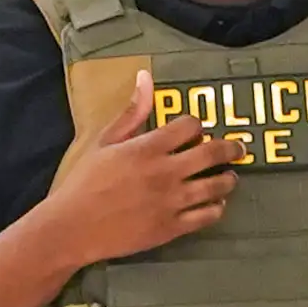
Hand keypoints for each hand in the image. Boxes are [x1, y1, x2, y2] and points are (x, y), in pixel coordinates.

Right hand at [36, 68, 240, 266]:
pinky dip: (216, 207)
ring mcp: (172, 201)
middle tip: (237, 149)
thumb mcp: (102, 143)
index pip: (190, 126)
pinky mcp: (172, 227)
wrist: (71, 228)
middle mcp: (165, 172)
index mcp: (147, 148)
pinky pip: (208, 215)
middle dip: (231, 149)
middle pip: (214, 153)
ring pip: (217, 185)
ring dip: (227, 179)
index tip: (195, 132)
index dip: (196, 126)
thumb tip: (145, 78)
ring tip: (227, 178)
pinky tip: (213, 204)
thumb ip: (131, 113)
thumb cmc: (83, 184)